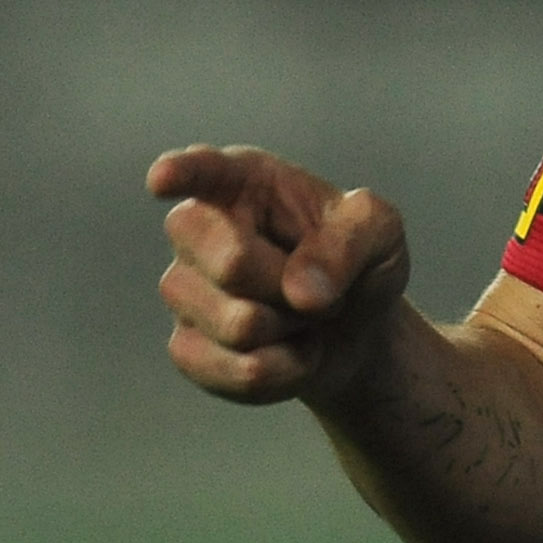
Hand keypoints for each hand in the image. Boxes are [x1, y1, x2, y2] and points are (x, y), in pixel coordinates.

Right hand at [148, 144, 411, 405]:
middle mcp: (197, 229)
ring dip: (293, 330)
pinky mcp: (186, 347)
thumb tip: (302, 292)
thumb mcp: (380, 233)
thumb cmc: (358, 261)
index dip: (181, 174)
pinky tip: (291, 353)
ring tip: (302, 315)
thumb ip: (351, 242)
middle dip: (291, 285)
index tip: (161, 178)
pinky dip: (287, 371)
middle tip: (316, 285)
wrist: (355, 330)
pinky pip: (238, 372)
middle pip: (232, 263)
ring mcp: (183, 290)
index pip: (203, 170)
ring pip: (238, 325)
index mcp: (243, 181)